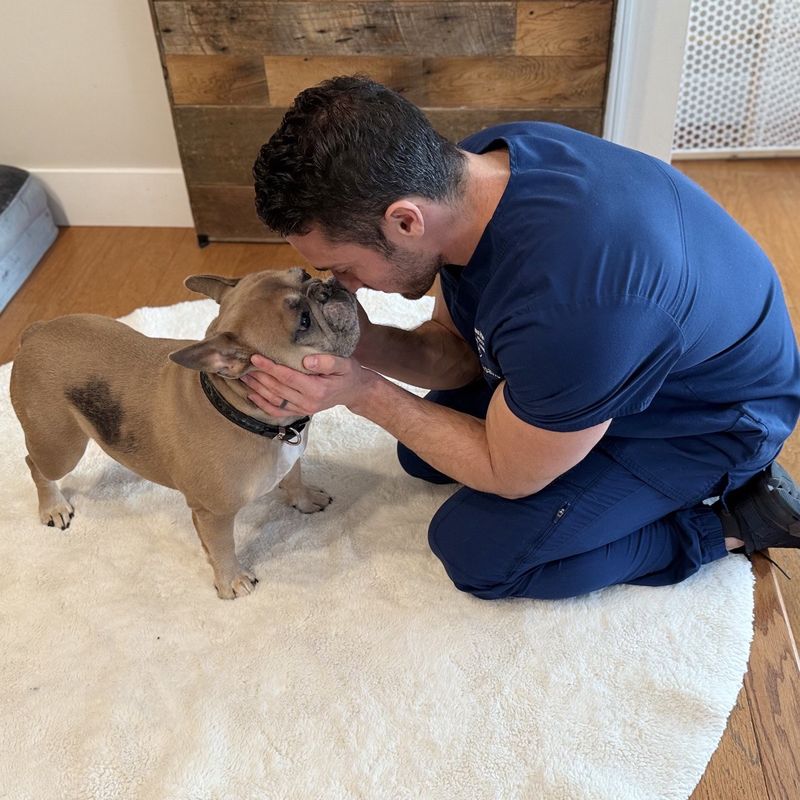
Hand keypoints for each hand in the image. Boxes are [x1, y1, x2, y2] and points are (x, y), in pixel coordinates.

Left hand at [241, 353, 373, 417]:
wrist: (355, 391)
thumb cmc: (349, 374)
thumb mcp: (344, 364)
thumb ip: (327, 362)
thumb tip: (307, 361)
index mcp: (317, 389)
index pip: (287, 377)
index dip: (270, 368)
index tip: (255, 358)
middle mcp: (308, 402)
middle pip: (277, 389)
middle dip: (258, 377)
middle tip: (241, 365)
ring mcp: (303, 409)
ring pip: (274, 400)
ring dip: (256, 389)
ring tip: (242, 377)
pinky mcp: (301, 412)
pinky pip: (278, 411)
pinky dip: (263, 405)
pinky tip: (251, 395)